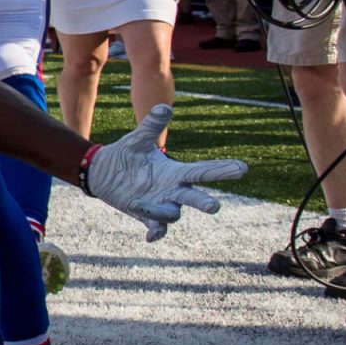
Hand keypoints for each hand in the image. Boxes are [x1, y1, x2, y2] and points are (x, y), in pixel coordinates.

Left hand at [81, 105, 248, 240]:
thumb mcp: (138, 139)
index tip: (242, 168)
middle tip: (214, 207)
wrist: (103, 171)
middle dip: (204, 202)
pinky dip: (155, 232)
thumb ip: (152, 126)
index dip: (222, 170)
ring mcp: (160, 205)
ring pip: (173, 214)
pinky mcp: (144, 215)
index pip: (203, 171)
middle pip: (195, 198)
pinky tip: (150, 237)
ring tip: (140, 202)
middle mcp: (173, 191)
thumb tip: (164, 107)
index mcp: (176, 172)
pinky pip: (156, 228)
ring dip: (161, 211)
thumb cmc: (126, 154)